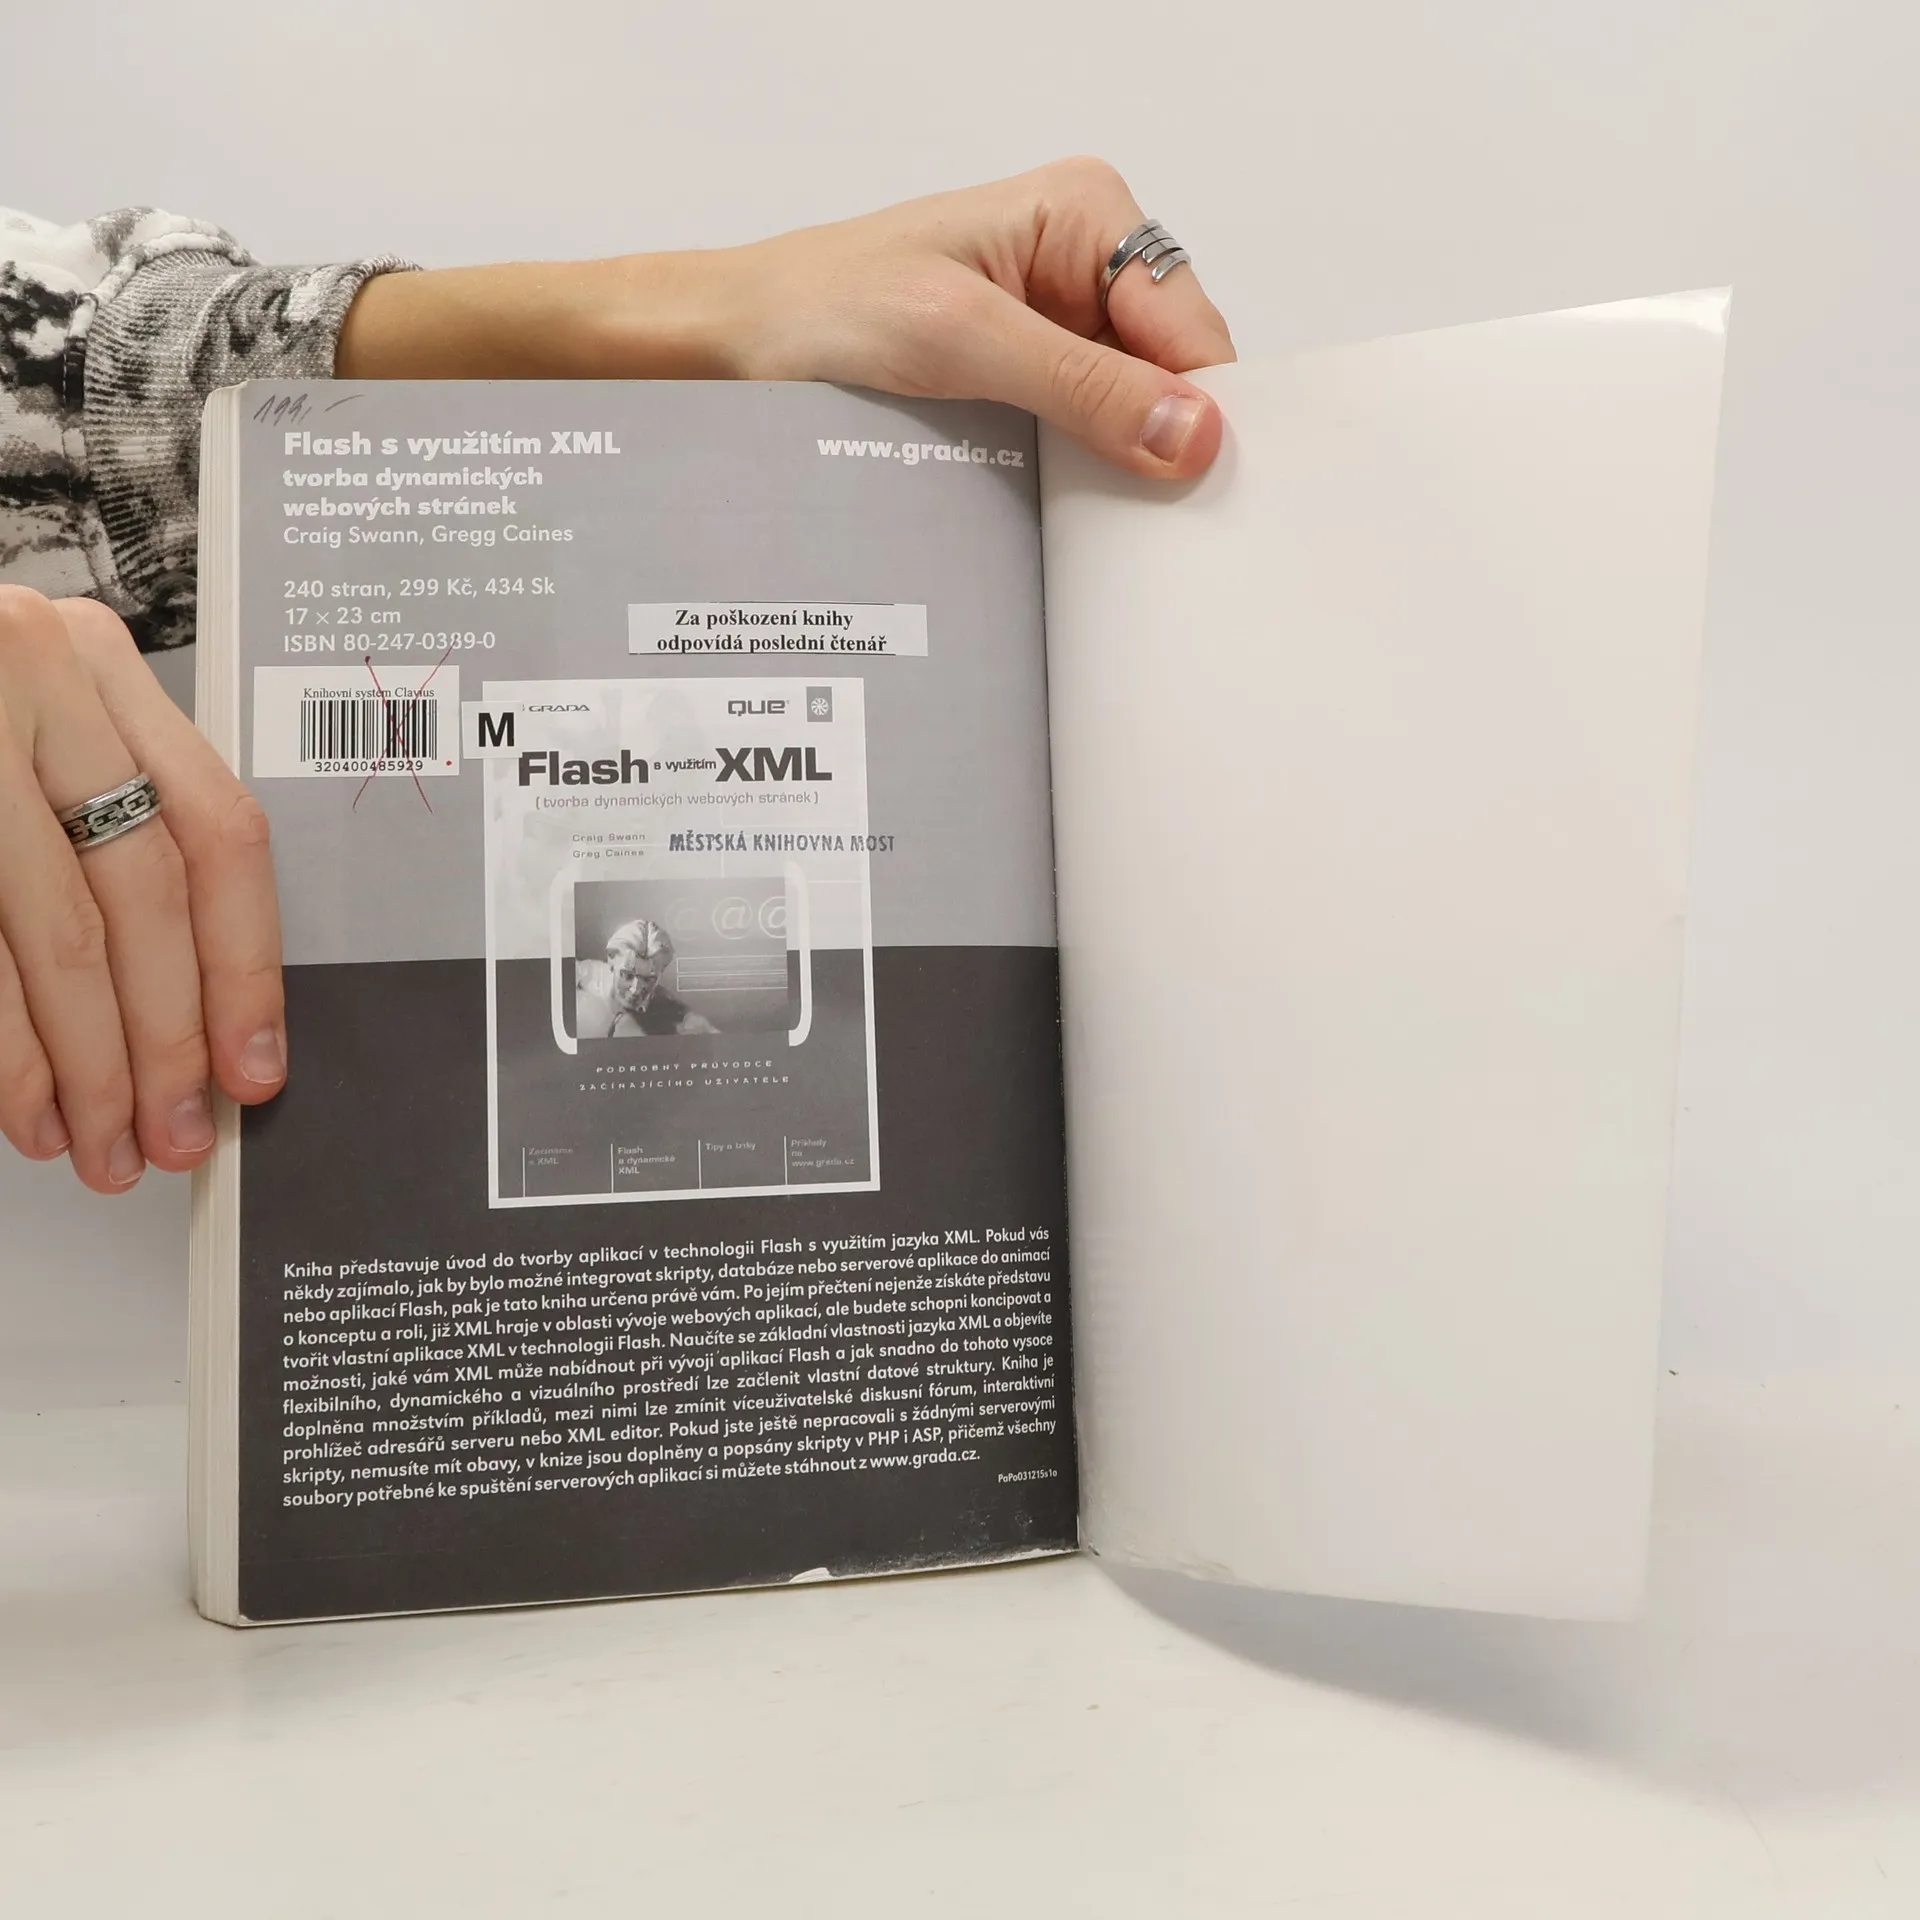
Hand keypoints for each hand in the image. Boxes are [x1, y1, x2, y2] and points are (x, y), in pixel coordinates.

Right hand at [0, 589, 284, 1190]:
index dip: (245, 964)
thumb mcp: (25, 727)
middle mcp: (28, 677)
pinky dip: (7, 1047)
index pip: (218, 831)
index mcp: (91, 660)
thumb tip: (191, 1000)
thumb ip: (107, 827)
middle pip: (143, 894)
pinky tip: (22, 1104)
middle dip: (166, 1038)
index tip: (253, 1061)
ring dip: (83, 1064)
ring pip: (56, 932)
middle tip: (176, 1130)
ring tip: (97, 1141)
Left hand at [337, 157, 1235, 479]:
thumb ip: (1083, 388)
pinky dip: (1074, 477)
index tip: (1195, 489)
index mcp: (1085, 212)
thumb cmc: (813, 311)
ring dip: (1110, 467)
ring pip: (1132, 416)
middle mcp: (1080, 263)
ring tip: (1068, 499)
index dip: (1202, 413)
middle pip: (1172, 375)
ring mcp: (1054, 327)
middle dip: (1157, 442)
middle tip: (1129, 511)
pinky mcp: (1022, 383)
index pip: (1194, 328)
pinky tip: (1048, 499)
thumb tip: (1193, 433)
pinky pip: (1083, 439)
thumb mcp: (959, 343)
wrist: (725, 350)